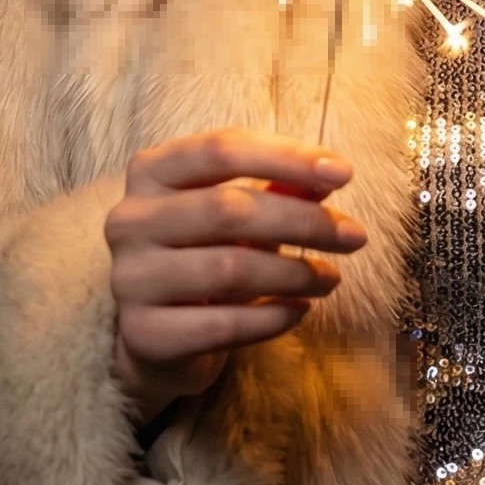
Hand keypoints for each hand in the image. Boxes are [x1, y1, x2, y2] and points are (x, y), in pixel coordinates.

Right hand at [105, 128, 366, 420]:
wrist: (154, 335)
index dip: (286, 158)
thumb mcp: (234, 211)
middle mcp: (130, 219)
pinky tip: (300, 311)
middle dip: (302, 221)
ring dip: (294, 273)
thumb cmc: (202, 252)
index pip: (222, 149)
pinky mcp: (143, 335)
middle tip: (354, 236)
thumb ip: (275, 188)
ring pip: (229, 269)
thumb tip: (330, 175)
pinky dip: (271, 318)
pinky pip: (222, 325)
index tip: (344, 174)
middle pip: (229, 208)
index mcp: (151, 170)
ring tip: (331, 278)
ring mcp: (130, 279)